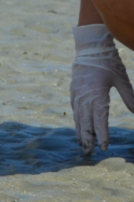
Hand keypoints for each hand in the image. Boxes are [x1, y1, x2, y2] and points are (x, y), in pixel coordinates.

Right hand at [71, 23, 133, 153]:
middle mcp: (84, 96)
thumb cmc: (108, 62)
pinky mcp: (73, 91)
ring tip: (82, 144)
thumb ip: (129, 97)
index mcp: (97, 94)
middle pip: (85, 122)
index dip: (102, 134)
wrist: (89, 48)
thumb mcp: (122, 79)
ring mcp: (76, 94)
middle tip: (89, 153)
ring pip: (77, 117)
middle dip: (88, 138)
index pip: (99, 120)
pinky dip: (76, 120)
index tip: (104, 147)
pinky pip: (74, 109)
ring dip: (80, 132)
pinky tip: (78, 127)